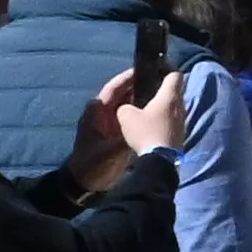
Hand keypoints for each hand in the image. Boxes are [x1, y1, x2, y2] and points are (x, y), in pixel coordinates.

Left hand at [64, 67, 179, 191]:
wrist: (85, 183)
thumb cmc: (93, 163)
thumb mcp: (111, 149)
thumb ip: (128, 135)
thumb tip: (148, 121)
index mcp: (97, 111)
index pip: (115, 87)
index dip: (129, 77)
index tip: (147, 69)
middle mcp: (105, 113)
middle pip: (125, 94)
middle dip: (141, 87)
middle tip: (163, 80)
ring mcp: (112, 123)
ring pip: (131, 105)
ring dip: (144, 100)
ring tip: (165, 94)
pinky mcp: (118, 133)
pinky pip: (134, 118)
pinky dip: (144, 114)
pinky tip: (159, 113)